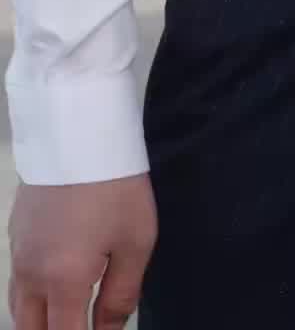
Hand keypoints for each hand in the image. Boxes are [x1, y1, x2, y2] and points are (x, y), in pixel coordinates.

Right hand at [8, 172, 156, 328]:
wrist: (79, 129)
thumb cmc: (115, 185)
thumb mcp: (135, 241)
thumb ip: (121, 295)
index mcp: (63, 281)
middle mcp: (31, 273)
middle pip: (32, 328)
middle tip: (81, 324)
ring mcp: (18, 251)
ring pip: (19, 307)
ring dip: (39, 320)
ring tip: (65, 317)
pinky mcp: (15, 230)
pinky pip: (17, 279)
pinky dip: (30, 296)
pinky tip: (49, 287)